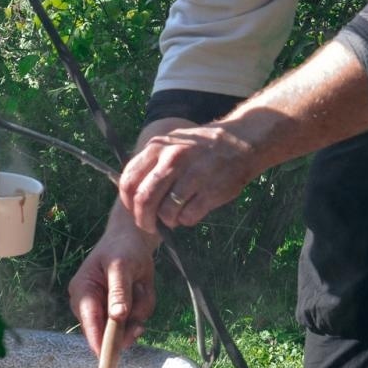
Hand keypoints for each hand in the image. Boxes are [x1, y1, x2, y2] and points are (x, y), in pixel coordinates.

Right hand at [68, 220, 157, 356]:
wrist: (134, 238)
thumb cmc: (122, 247)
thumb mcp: (121, 266)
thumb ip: (119, 291)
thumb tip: (117, 317)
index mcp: (82, 291)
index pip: (89, 323)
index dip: (100, 343)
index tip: (111, 359)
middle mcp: (89, 304)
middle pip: (108, 331)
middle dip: (129, 323)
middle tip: (141, 305)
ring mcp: (104, 309)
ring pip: (125, 327)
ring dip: (140, 312)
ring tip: (141, 287)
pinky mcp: (119, 311)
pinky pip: (135, 320)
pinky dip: (143, 307)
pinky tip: (142, 289)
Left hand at [118, 122, 260, 234]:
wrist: (239, 142)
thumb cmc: (199, 148)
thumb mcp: (170, 145)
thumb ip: (150, 166)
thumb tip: (131, 196)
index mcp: (158, 147)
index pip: (128, 181)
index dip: (128, 202)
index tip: (134, 210)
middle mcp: (173, 159)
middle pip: (144, 200)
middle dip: (144, 219)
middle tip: (149, 225)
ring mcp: (193, 175)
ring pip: (166, 212)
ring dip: (168, 221)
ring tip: (175, 216)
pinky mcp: (211, 191)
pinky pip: (188, 217)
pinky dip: (186, 221)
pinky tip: (191, 212)